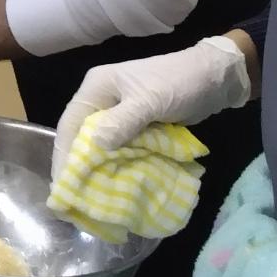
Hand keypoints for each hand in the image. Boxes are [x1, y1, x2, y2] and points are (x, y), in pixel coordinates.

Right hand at [50, 37, 251, 183]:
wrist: (216, 78)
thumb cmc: (180, 82)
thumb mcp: (151, 100)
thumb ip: (124, 121)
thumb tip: (96, 146)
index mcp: (97, 87)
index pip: (71, 123)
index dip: (64, 154)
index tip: (61, 184)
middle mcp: (103, 100)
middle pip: (81, 136)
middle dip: (78, 165)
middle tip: (74, 197)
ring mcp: (120, 113)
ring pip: (101, 145)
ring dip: (98, 168)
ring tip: (91, 198)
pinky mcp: (137, 126)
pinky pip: (121, 148)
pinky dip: (118, 165)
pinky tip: (115, 185)